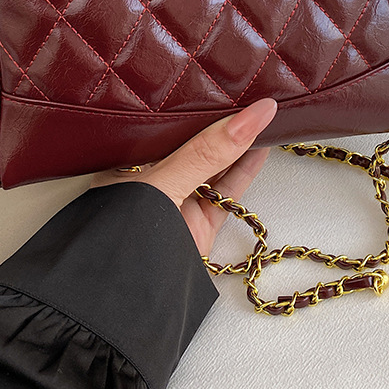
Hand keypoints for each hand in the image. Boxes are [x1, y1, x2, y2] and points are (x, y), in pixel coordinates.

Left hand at [90, 98, 277, 255]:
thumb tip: (254, 114)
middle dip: (219, 122)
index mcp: (125, 163)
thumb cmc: (126, 236)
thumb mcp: (164, 183)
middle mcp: (150, 180)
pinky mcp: (198, 225)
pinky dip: (245, 171)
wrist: (125, 305)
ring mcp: (176, 203)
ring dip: (239, 144)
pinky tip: (262, 149)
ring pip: (214, 166)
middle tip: (247, 91)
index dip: (191, 105)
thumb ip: (207, 152)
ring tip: (263, 114)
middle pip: (191, 144)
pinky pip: (226, 192)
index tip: (219, 83)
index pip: (163, 125)